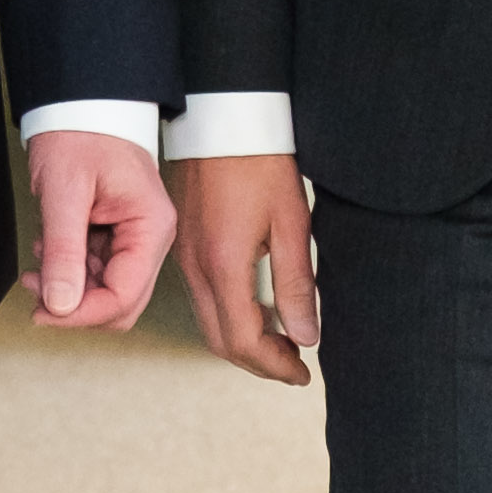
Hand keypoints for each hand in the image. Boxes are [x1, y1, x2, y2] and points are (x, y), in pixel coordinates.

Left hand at [23, 128, 175, 333]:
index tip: (42, 312)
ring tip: (38, 261)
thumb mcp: (64, 192)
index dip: (82, 315)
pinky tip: (49, 249)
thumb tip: (60, 306)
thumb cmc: (79, 135)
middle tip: (34, 290)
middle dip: (76, 306)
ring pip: (107, 291)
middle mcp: (150, 238)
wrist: (80, 104)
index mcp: (150, 227)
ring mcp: (135, 238)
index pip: (124, 296)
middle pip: (121, 303)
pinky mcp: (117, 236)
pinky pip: (97, 272)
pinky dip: (70, 270)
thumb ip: (64, 251)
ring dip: (70, 288)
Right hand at [175, 152, 317, 382]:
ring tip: (285, 342)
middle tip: (296, 367)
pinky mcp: (185, 248)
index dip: (274, 366)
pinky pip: (204, 300)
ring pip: (210, 323)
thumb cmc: (261, 161)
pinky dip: (232, 318)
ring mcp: (185, 259)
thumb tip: (306, 336)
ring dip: (245, 342)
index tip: (303, 374)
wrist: (222, 118)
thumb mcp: (292, 223)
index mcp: (223, 264)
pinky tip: (261, 309)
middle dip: (259, 363)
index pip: (243, 341)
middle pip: (221, 341)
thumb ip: (297, 284)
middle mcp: (196, 268)